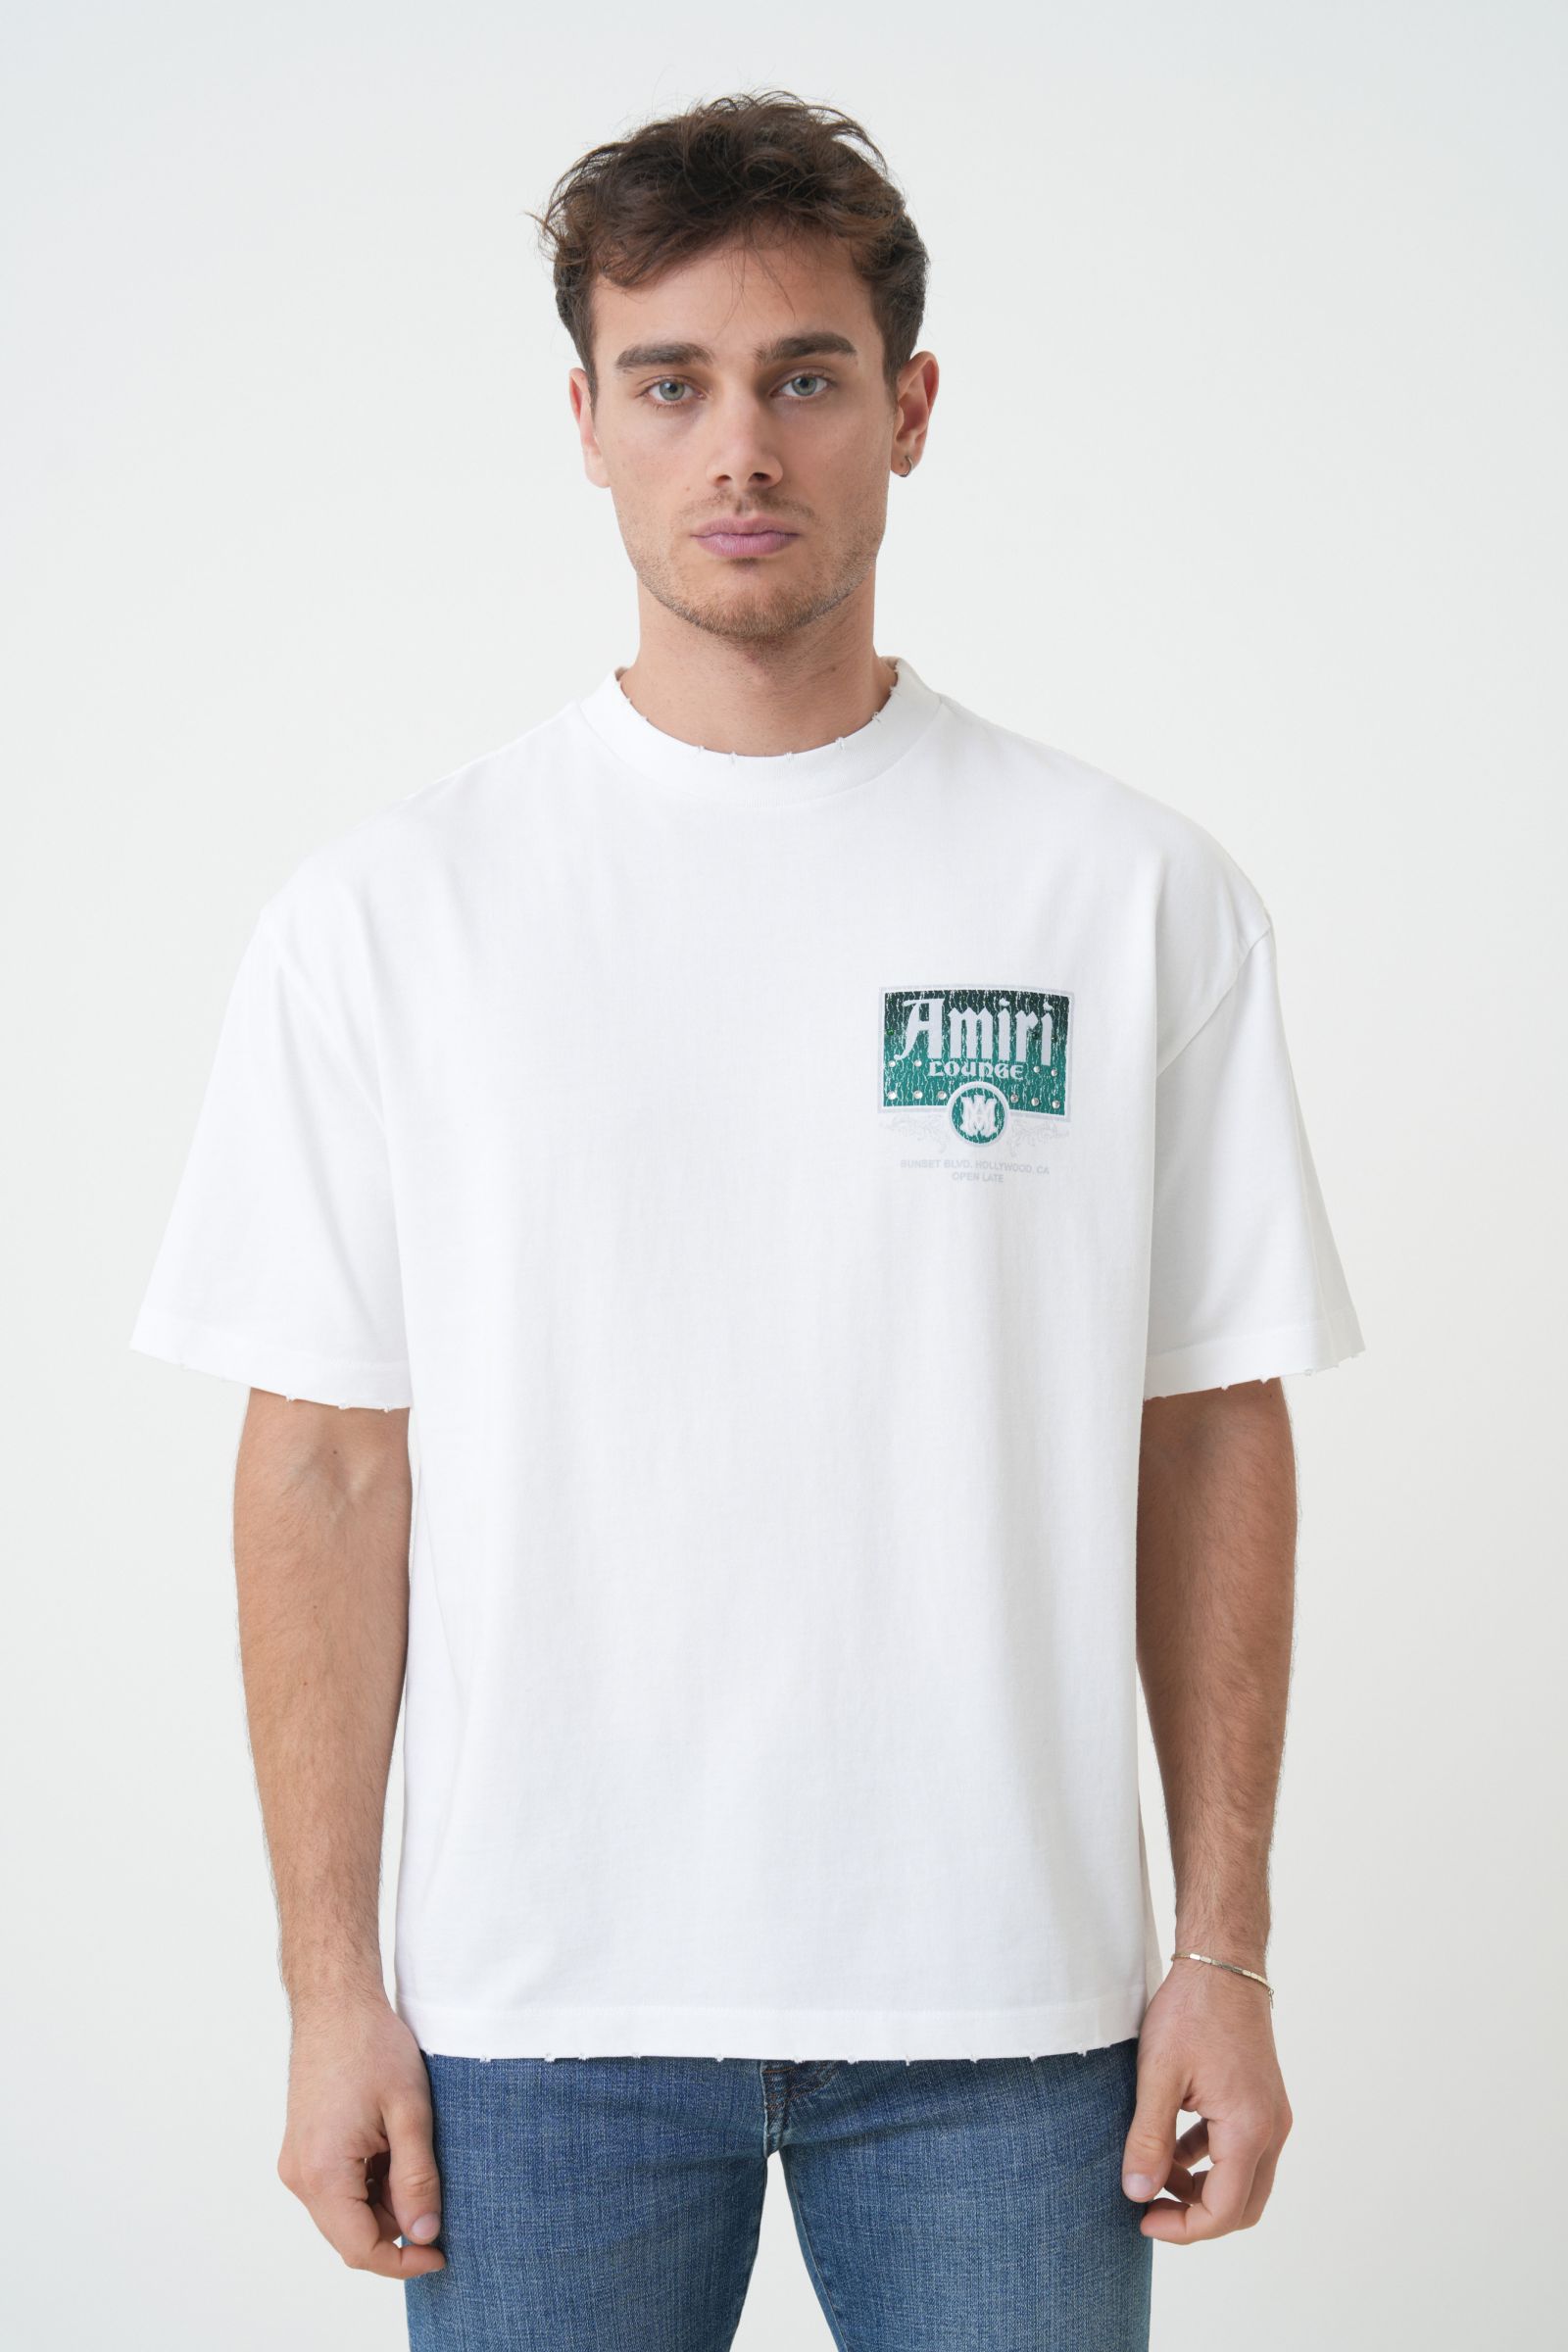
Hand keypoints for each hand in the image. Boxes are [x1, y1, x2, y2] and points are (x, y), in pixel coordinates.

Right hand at [276, 1992, 446, 2277]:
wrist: (336, 2003)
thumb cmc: (372, 2047)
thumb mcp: (409, 2112)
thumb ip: (416, 2179)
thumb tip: (424, 2236)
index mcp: (321, 2172)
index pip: (360, 2248)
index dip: (404, 2262)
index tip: (442, 2254)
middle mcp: (300, 2175)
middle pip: (351, 2234)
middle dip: (397, 2228)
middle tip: (437, 2195)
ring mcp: (298, 2162)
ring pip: (346, 2212)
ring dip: (385, 2203)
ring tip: (415, 2156)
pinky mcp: (305, 2149)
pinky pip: (338, 2188)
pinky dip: (370, 2184)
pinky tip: (394, 2148)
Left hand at [1120, 1957, 1292, 2240]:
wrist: (1223, 1963)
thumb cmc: (1191, 2012)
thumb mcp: (1158, 2075)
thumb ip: (1148, 2138)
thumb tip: (1136, 2192)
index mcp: (1249, 2130)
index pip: (1224, 2210)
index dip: (1183, 2228)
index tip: (1141, 2219)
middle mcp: (1271, 2130)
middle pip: (1242, 2206)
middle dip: (1196, 2217)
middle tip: (1149, 2209)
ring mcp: (1271, 2115)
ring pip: (1243, 2180)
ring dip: (1201, 2189)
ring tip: (1152, 2173)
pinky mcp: (1262, 2102)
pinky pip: (1241, 2151)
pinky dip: (1209, 2160)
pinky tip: (1171, 2146)